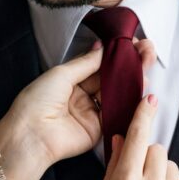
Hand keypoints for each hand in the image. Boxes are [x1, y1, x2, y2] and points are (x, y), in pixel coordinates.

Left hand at [0, 39, 155, 179]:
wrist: (31, 135)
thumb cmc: (37, 102)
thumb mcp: (61, 74)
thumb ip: (86, 62)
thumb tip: (102, 48)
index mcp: (68, 81)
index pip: (96, 65)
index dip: (114, 55)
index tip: (131, 44)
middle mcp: (80, 96)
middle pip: (109, 78)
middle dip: (127, 65)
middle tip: (146, 51)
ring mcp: (90, 113)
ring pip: (115, 94)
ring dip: (131, 80)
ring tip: (147, 65)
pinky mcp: (97, 129)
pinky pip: (116, 113)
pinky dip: (129, 102)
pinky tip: (141, 87)